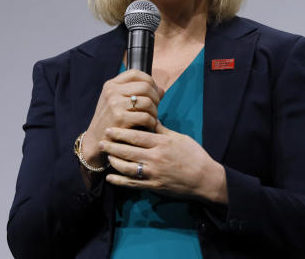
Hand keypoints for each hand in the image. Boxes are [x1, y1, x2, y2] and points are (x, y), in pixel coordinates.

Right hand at [79, 69, 162, 168]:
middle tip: (155, 108)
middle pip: (145, 87)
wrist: (95, 140)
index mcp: (111, 85)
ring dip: (154, 112)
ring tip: (152, 118)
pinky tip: (148, 126)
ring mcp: (115, 104)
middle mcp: (112, 91)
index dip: (149, 81)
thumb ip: (138, 94)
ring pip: (147, 102)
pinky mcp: (120, 118)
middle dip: (155, 98)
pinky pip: (145, 117)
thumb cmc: (110, 121)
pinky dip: (151, 122)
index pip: (136, 73)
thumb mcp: (118, 103)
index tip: (154, 92)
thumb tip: (162, 90)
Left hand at [101, 122, 227, 203]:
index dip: (120, 133)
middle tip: (101, 141)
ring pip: (127, 167)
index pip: (135, 136)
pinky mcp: (153, 186)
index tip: (108, 129)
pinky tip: (110, 177)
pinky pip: (132, 184)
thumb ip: (162, 129)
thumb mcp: (179, 137)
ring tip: (106, 156)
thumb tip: (150, 117)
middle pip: (127, 151)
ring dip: (114, 161)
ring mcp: (153, 174)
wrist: (204, 179)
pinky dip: (119, 181)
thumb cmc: (194, 155)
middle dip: (112, 146)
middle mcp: (154, 158)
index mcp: (161, 143)